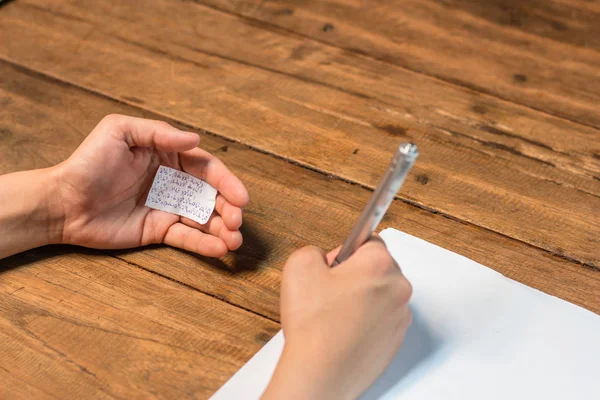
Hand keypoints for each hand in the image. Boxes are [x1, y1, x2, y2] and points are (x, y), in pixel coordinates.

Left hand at [53, 114, 248, 255]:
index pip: (206, 168)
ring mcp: (167, 208)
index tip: (241, 198)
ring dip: (223, 229)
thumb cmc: (88, 162)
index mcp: (168, 156)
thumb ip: (159, 133)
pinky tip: (219, 250)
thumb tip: (195, 140)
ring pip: (204, 218)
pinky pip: (186, 238)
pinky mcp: (158, 231)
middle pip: (211, 195)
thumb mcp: (120, 132)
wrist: (62, 202)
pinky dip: (204, 245)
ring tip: (235, 241)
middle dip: (229, 209)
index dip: (227, 182)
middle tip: (238, 222)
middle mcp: (173, 182)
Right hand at [263, 238, 412, 399]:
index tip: (334, 264)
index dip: (345, 251)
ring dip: (362, 299)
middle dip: (355, 274)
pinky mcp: (396, 341)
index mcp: (378, 264)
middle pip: (378, 268)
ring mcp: (400, 317)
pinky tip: (343, 331)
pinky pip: (381, 320)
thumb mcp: (299, 265)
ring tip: (334, 315)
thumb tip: (322, 258)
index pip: (369, 240)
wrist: (321, 374)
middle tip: (329, 290)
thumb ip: (314, 250)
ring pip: (381, 295)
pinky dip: (365, 322)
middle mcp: (398, 288)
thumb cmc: (314, 327)